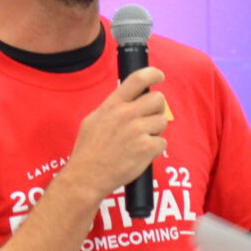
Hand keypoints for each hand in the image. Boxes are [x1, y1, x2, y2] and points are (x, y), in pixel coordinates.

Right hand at [64, 67, 168, 201]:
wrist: (87, 176)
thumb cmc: (88, 150)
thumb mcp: (93, 120)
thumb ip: (112, 107)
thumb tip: (128, 99)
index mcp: (113, 105)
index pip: (138, 79)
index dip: (153, 74)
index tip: (159, 75)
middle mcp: (126, 114)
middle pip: (158, 99)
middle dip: (157, 108)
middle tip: (149, 118)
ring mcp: (138, 131)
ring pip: (162, 121)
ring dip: (156, 130)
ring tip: (140, 140)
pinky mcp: (147, 148)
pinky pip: (162, 142)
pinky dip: (155, 149)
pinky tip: (140, 154)